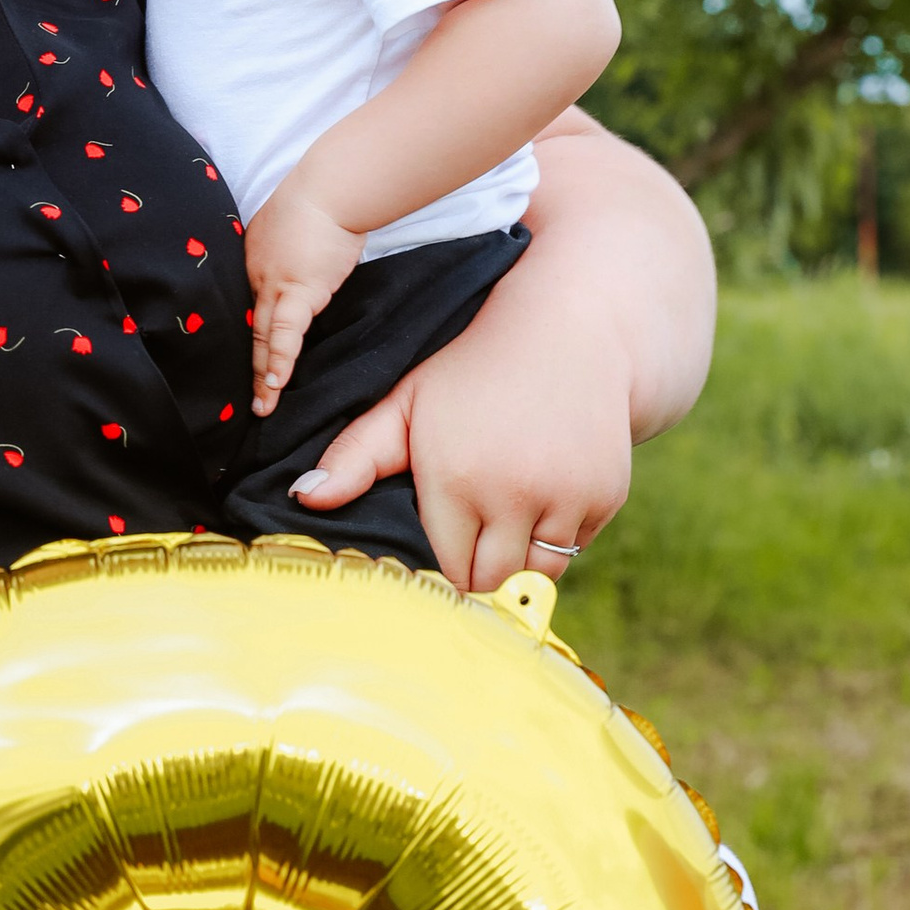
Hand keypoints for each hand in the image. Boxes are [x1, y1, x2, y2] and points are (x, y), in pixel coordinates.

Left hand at [243, 171, 363, 414]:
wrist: (332, 188)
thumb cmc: (318, 200)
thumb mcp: (288, 226)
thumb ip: (284, 251)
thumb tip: (297, 264)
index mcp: (252, 262)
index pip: (244, 308)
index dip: (240, 337)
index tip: (237, 360)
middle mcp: (256, 276)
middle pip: (246, 328)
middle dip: (242, 365)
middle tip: (237, 398)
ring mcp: (276, 286)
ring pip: (261, 338)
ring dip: (260, 374)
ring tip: (260, 406)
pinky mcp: (301, 292)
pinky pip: (286, 334)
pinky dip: (279, 360)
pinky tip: (274, 383)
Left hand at [290, 273, 633, 594]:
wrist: (572, 328)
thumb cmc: (473, 369)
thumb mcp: (407, 402)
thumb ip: (355, 455)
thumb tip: (304, 498)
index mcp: (456, 478)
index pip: (445, 569)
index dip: (439, 564)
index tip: (438, 547)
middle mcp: (515, 494)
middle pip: (491, 582)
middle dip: (478, 571)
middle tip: (471, 541)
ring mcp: (567, 497)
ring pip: (538, 574)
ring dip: (521, 561)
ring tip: (505, 520)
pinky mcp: (606, 497)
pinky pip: (577, 547)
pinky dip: (559, 536)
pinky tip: (543, 495)